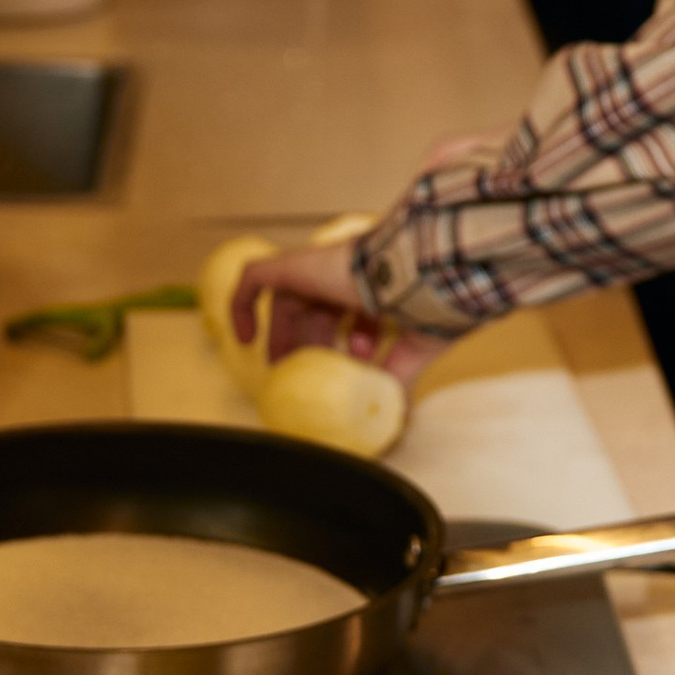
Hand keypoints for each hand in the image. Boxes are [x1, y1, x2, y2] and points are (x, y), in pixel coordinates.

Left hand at [231, 238, 444, 383]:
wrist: (425, 271)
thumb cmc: (432, 303)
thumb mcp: (417, 347)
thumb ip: (400, 374)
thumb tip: (394, 410)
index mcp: (380, 284)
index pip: (356, 309)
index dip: (348, 339)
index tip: (348, 368)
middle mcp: (349, 271)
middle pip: (319, 306)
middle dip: (311, 342)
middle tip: (307, 373)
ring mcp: (322, 265)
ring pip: (290, 295)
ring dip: (283, 333)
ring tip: (281, 367)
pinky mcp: (298, 264)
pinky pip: (257, 276)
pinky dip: (243, 303)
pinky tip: (245, 339)